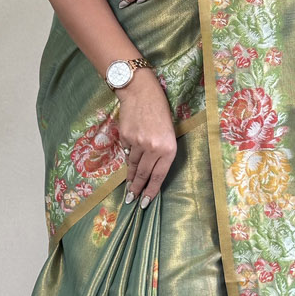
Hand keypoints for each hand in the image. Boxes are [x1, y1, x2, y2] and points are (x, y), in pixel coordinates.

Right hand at [117, 70, 176, 203]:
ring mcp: (138, 143)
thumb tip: (147, 170)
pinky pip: (126, 152)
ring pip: (133, 165)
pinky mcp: (125, 137)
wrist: (141, 93)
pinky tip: (128, 161)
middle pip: (143, 174)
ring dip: (130, 177)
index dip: (151, 191)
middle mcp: (153, 148)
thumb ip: (160, 153)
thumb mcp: (168, 133)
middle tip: (132, 200)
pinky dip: (127, 157)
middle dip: (137, 189)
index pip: (159, 176)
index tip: (145, 203)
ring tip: (128, 188)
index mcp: (168, 148)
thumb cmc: (160, 112)